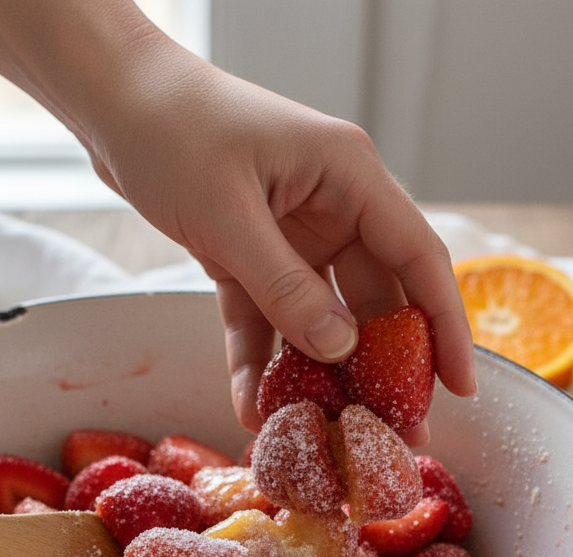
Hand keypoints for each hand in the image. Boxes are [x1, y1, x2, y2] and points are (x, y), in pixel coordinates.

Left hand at [0, 0, 474, 436]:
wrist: (113, 106)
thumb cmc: (174, 133)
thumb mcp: (230, 216)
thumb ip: (286, 287)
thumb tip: (339, 349)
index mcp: (348, 178)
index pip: (418, 259)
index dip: (445, 327)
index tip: (460, 387)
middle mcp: (329, 207)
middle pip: (372, 300)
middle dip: (377, 369)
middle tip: (386, 434)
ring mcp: (289, 234)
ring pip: (316, 317)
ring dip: (313, 373)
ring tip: (317, 433)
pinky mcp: (247, 254)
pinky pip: (262, 316)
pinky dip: (256, 357)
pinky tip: (251, 404)